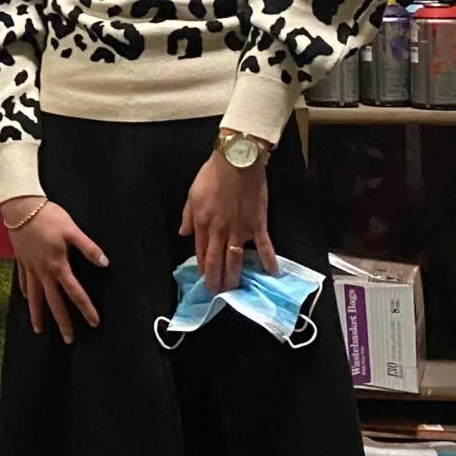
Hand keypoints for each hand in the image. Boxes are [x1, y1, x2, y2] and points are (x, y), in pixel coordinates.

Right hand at [2, 196, 107, 344]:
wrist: (20, 207)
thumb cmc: (47, 216)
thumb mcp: (72, 230)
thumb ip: (88, 248)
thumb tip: (104, 262)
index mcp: (57, 265)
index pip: (74, 292)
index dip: (85, 308)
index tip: (93, 322)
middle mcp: (43, 270)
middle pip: (53, 301)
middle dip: (61, 321)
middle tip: (68, 338)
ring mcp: (30, 266)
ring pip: (34, 296)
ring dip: (37, 314)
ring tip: (39, 329)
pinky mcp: (21, 259)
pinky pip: (23, 281)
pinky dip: (25, 292)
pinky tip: (27, 298)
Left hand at [179, 151, 276, 294]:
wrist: (236, 162)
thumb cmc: (212, 174)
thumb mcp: (192, 194)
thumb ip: (187, 216)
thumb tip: (184, 233)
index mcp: (202, 222)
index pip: (200, 251)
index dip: (202, 268)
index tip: (204, 280)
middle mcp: (219, 230)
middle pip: (216, 260)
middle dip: (215, 279)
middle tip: (217, 294)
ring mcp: (239, 229)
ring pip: (235, 259)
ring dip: (234, 277)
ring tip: (234, 290)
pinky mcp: (257, 225)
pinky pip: (263, 246)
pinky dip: (268, 261)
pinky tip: (272, 273)